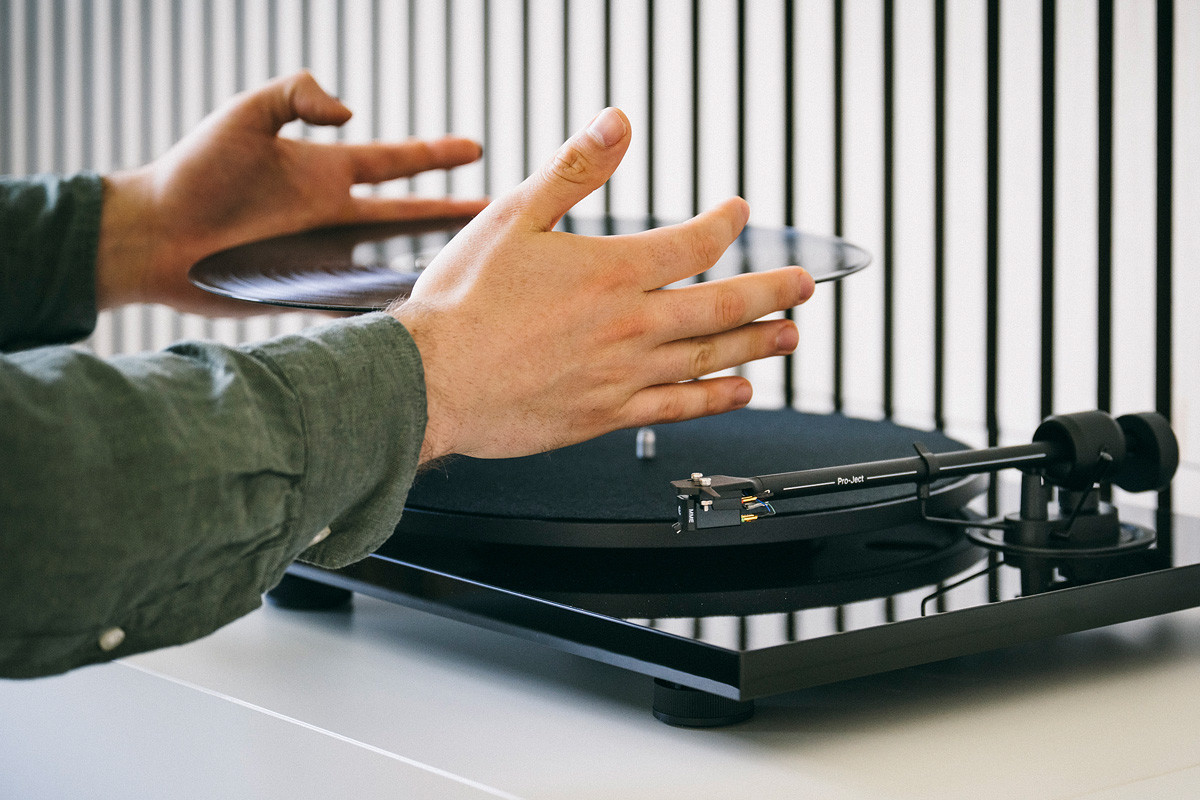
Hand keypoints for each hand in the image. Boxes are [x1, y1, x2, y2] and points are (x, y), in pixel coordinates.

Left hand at [96, 71, 487, 314]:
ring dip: (428, 265)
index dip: (434, 155)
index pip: (393, 163)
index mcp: (323, 171)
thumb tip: (351, 114)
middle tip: (497, 213)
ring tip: (470, 273)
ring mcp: (322, 255)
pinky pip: (357, 301)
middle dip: (452, 213)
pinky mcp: (305, 291)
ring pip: (390, 261)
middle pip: (407, 215)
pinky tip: (422, 317)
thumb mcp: (246, 113)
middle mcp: (331, 214)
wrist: (151, 231)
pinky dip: (388, 308)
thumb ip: (296, 95)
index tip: (475, 149)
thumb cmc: (194, 169)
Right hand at [392, 107, 815, 461]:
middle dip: (771, 291)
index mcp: (614, 271)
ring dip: (758, 344)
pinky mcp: (607, 415)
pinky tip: (739, 392)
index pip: (696, 244)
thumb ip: (573, 170)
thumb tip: (617, 124)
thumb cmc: (464, 303)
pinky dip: (715, 400)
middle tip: (803, 285)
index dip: (727, 224)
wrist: (430, 381)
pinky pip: (678, 408)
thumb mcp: (513, 216)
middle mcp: (631, 325)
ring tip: (790, 336)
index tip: (740, 213)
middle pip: (723, 305)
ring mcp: (624, 375)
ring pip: (710, 358)